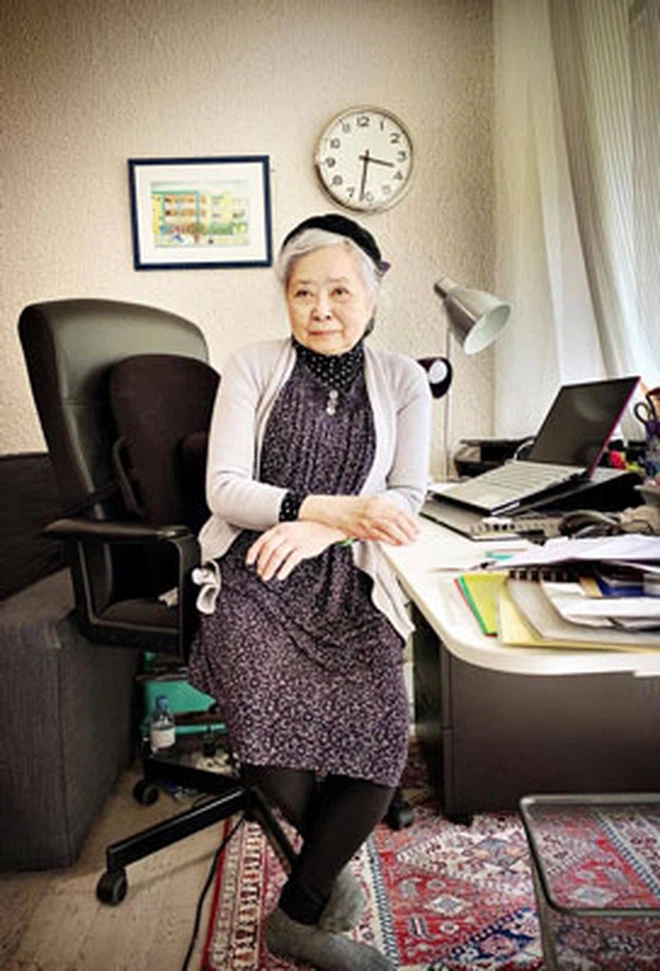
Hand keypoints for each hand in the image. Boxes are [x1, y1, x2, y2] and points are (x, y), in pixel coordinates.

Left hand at [246, 521, 345, 581]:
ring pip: (277, 555)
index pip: (261, 541)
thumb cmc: (304, 531)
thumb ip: (276, 539)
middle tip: (260, 572)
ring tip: (267, 576)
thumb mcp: (287, 530)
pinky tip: (280, 575)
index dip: (253, 552)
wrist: (323, 526)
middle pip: (268, 549)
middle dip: (262, 563)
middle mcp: (285, 534)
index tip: (249, 562)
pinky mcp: (303, 548)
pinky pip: (291, 560)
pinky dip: (284, 569)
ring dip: (270, 568)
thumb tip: (263, 555)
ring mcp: (294, 540)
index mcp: (278, 529)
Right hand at [300, 495, 419, 545]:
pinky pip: (380, 536)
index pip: (399, 511)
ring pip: (391, 529)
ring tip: (408, 542)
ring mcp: (368, 519)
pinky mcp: (362, 529)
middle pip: (398, 520)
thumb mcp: (367, 502)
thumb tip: (396, 520)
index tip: (416, 528)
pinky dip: (390, 540)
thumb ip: (381, 510)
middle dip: (409, 530)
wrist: (329, 510)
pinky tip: (396, 543)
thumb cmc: (346, 507)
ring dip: (402, 537)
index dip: (410, 521)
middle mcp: (374, 509)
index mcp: (377, 500)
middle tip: (415, 537)